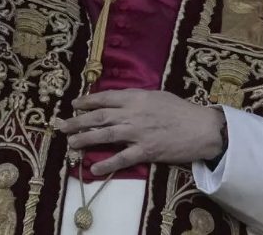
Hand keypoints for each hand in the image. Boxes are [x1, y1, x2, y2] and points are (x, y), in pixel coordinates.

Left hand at [56, 89, 224, 175]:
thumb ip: (134, 97)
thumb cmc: (179, 109)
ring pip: (105, 136)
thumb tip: (117, 100)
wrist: (201, 128)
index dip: (86, 101)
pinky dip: (107, 163)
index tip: (74, 104)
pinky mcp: (146, 151)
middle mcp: (132, 114)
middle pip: (99, 117)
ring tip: (70, 143)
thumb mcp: (154, 95)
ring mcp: (137, 133)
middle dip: (77, 120)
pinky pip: (122, 159)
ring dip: (85, 139)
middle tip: (60, 125)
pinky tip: (93, 167)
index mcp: (134, 97)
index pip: (104, 98)